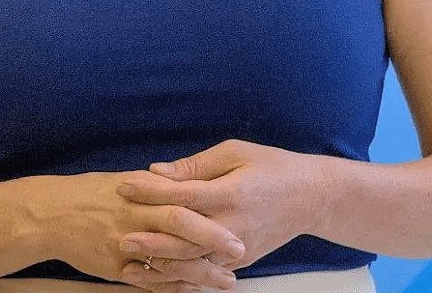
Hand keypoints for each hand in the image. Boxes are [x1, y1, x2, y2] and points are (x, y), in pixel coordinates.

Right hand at [29, 170, 245, 290]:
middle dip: (213, 239)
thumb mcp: (130, 181)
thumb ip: (163, 186)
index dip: (212, 208)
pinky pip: (150, 280)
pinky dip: (173, 287)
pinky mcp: (115, 267)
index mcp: (145, 190)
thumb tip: (191, 183)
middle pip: (181, 225)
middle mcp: (137, 214)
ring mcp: (126, 242)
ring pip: (169, 259)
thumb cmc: (95, 194)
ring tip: (226, 281)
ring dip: (200, 272)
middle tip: (240, 250)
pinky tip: (194, 290)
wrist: (53, 214)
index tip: (237, 214)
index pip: (185, 197)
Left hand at [116, 139, 328, 272]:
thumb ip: (196, 165)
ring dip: (159, 265)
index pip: (181, 195)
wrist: (311, 197)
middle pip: (181, 238)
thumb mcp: (236, 152)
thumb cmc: (272, 167)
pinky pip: (205, 274)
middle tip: (119, 237)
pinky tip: (159, 276)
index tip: (123, 186)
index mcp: (230, 193)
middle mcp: (232, 225)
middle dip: (148, 238)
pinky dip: (180, 278)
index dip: (149, 191)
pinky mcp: (240, 262)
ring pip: (191, 264)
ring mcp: (237, 248)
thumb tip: (158, 171)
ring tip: (131, 265)